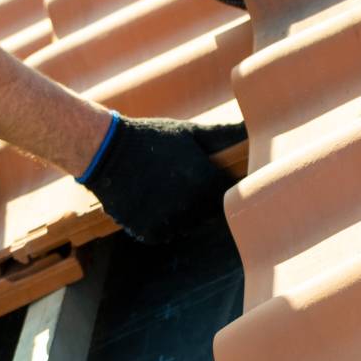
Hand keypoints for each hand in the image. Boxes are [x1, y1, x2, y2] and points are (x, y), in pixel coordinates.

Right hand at [79, 116, 246, 243]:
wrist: (106, 151)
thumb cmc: (152, 138)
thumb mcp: (189, 132)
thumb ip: (224, 134)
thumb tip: (254, 126)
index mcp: (206, 182)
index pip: (229, 195)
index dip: (221, 186)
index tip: (209, 176)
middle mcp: (191, 206)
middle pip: (209, 213)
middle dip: (201, 200)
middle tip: (181, 181)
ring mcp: (170, 222)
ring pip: (187, 225)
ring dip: (181, 213)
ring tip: (164, 190)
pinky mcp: (149, 233)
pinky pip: (164, 233)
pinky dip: (159, 222)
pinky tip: (150, 201)